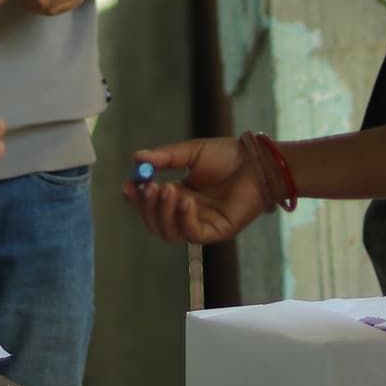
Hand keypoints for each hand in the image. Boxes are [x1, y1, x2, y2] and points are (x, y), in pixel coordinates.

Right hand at [121, 138, 268, 244]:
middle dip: (147, 207)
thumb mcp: (191, 152)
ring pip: (169, 233)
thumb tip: (136, 159)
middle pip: (155, 223)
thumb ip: (165, 157)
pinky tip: (185, 200)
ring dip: (162, 213)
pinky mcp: (216, 231)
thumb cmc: (229, 156)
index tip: (128, 184)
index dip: (136, 198)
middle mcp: (187, 213)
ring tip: (166, 189)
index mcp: (179, 195)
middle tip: (149, 187)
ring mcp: (201, 224)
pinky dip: (183, 219)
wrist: (258, 161)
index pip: (150, 205)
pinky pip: (192, 234)